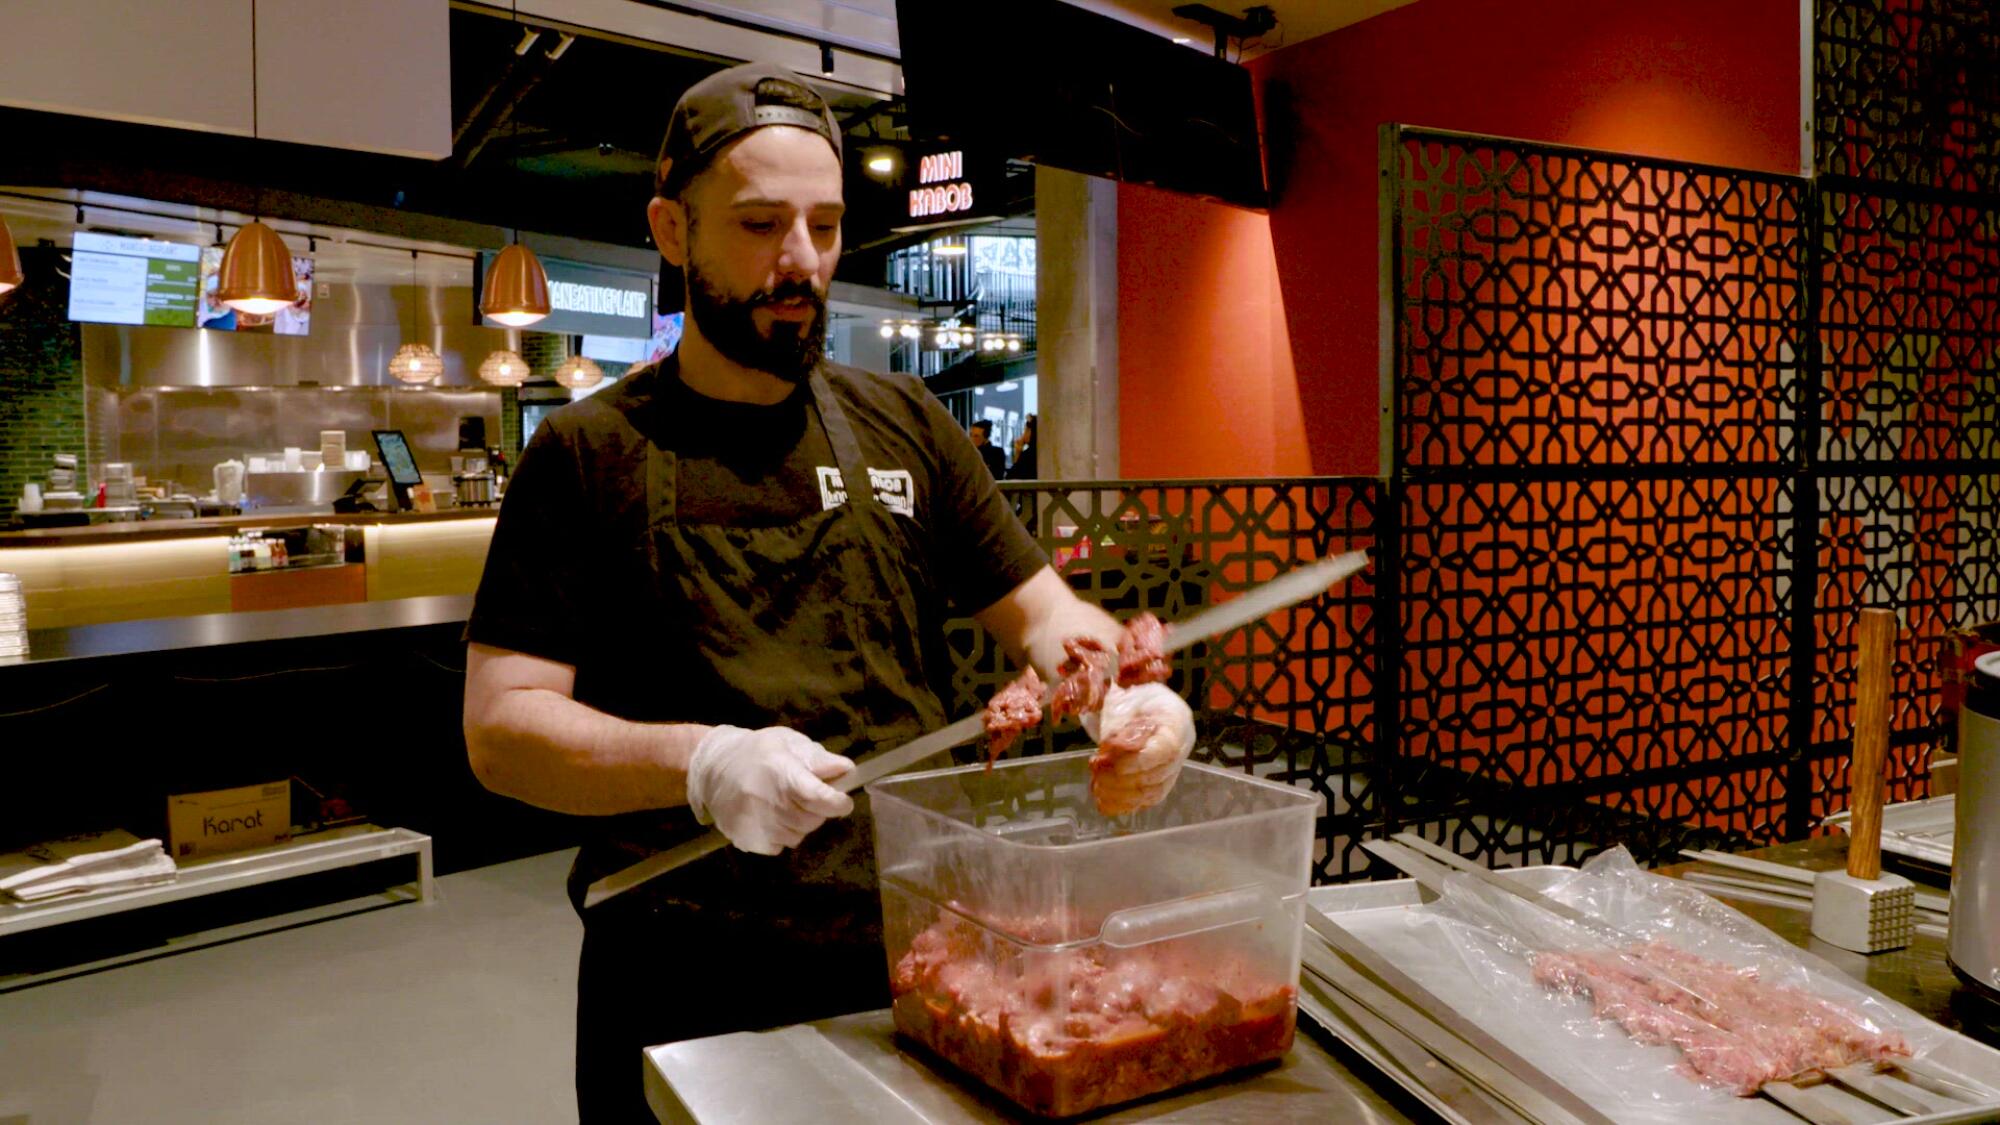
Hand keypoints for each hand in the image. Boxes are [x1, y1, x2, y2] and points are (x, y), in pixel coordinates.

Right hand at [684, 726, 854, 854]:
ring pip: (798, 835)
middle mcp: (767, 802)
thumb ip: (818, 759)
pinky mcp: (747, 841)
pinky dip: (781, 835)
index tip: (843, 801)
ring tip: (784, 803)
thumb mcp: (787, 743)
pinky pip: (780, 846)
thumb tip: (847, 770)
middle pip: (812, 819)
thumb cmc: (756, 752)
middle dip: (818, 809)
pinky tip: (770, 816)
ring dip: (800, 823)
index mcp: (780, 773)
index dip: (836, 802)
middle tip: (806, 795)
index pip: (816, 796)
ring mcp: (756, 825)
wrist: (711, 768)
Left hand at [1081, 683, 1194, 816]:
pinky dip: (1120, 804)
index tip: (1110, 759)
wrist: (1137, 706)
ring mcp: (1171, 770)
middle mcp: (1180, 749)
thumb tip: (1113, 747)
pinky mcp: (1158, 784)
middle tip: (1095, 767)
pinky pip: (1143, 802)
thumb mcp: (1126, 701)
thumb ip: (1122, 726)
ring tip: (1096, 783)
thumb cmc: (1132, 700)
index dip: (1139, 761)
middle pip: (1157, 775)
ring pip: (1151, 793)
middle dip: (1121, 777)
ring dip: (1119, 793)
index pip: (1167, 749)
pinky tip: (1101, 798)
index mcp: (1177, 722)